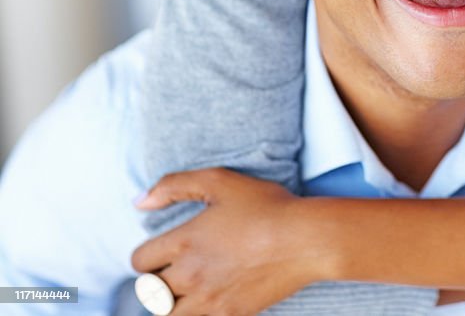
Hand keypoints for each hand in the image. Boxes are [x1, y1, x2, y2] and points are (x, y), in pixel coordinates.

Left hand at [131, 167, 320, 315]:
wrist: (306, 239)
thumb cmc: (267, 206)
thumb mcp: (220, 180)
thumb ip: (174, 185)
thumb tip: (139, 201)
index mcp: (183, 242)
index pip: (140, 261)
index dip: (148, 256)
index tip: (164, 252)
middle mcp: (189, 274)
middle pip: (151, 292)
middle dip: (159, 281)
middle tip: (178, 271)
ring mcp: (209, 299)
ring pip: (168, 314)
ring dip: (173, 304)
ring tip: (190, 291)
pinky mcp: (230, 314)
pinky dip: (198, 313)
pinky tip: (211, 300)